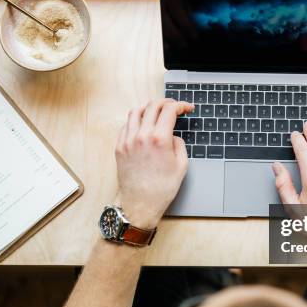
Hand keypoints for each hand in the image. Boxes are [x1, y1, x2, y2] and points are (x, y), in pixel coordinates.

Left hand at [115, 99, 193, 228]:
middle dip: (167, 103)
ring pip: (136, 111)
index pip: (170, 110)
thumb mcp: (181, 165)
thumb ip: (179, 143)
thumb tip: (173, 135)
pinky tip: (143, 125)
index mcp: (159, 139)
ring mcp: (128, 140)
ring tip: (157, 112)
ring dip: (149, 108)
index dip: (181, 105)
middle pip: (153, 106)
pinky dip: (136, 120)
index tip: (187, 108)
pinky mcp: (119, 147)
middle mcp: (141, 136)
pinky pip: (126, 125)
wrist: (140, 204)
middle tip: (174, 107)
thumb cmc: (162, 188)